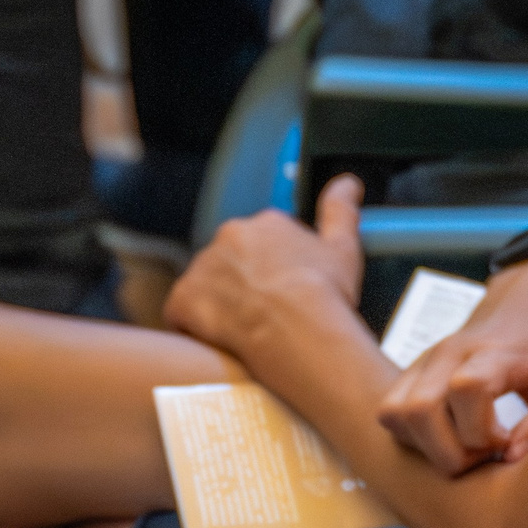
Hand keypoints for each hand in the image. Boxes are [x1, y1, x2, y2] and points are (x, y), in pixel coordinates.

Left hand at [165, 179, 365, 368]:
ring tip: (247, 334)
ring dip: (219, 307)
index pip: (261, 245)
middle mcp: (230, 237)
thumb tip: (347, 184)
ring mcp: (203, 268)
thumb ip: (340, 211)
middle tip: (266, 316)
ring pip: (205, 289)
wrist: (303, 336)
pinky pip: (181, 314)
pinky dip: (195, 328)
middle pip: (230, 265)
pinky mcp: (182, 300)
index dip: (273, 274)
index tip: (284, 294)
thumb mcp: (344, 248)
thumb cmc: (326, 298)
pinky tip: (220, 342)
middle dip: (243, 288)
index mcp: (265, 224)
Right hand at [377, 250, 527, 473]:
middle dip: (452, 452)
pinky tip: (448, 437)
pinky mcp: (409, 374)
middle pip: (420, 411)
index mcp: (492, 352)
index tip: (507, 440)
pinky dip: (413, 438)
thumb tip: (513, 457)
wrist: (526, 306)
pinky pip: (390, 414)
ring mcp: (423, 362)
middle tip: (486, 452)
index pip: (467, 388)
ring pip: (396, 415)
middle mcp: (448, 354)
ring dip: (429, 447)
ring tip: (467, 446)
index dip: (483, 432)